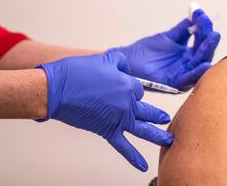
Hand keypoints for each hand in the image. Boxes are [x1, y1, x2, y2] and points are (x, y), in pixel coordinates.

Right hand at [38, 52, 171, 170]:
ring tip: (169, 140)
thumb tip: (125, 68)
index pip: (138, 89)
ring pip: (143, 128)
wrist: (57, 89)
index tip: (120, 87)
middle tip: (166, 118)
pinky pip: (124, 147)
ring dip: (157, 135)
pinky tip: (143, 166)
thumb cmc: (77, 72)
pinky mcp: (107, 130)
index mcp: (128, 85)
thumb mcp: (105, 58)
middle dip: (157, 114)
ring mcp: (118, 118)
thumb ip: (121, 62)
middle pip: (146, 109)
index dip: (130, 87)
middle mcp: (127, 103)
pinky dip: (134, 157)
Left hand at [107, 9, 220, 90]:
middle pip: (204, 53)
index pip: (202, 41)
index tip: (200, 15)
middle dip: (210, 41)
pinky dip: (197, 72)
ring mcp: (182, 74)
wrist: (128, 60)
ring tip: (212, 39)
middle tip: (213, 31)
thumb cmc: (146, 52)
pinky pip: (188, 79)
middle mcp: (188, 65)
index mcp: (189, 55)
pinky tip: (205, 64)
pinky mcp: (174, 83)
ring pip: (199, 64)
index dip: (204, 28)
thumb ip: (184, 27)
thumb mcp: (169, 37)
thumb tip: (196, 12)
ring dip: (207, 52)